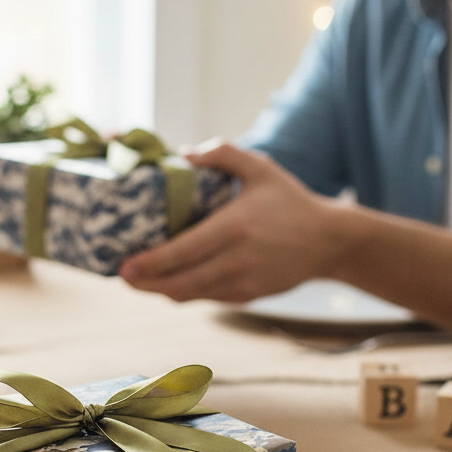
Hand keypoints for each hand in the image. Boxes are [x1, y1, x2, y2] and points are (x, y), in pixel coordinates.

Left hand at [120, 142, 337, 301]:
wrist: (330, 241)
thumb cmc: (290, 201)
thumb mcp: (260, 168)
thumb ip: (223, 153)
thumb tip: (184, 152)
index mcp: (236, 227)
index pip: (183, 252)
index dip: (150, 264)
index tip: (124, 266)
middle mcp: (238, 260)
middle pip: (180, 284)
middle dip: (146, 284)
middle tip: (121, 275)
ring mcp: (244, 283)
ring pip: (191, 295)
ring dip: (162, 290)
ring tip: (139, 279)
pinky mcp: (248, 297)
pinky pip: (207, 298)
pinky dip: (186, 290)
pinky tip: (170, 280)